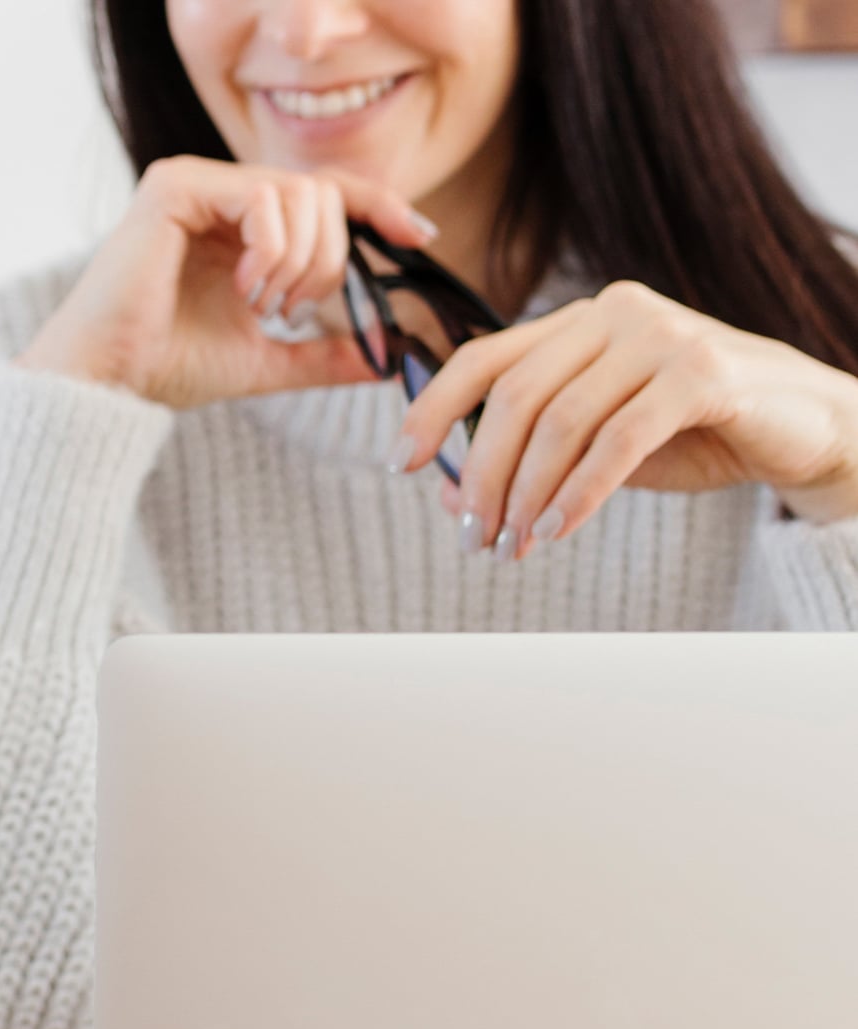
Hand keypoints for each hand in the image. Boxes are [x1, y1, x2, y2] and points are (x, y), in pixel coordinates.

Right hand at [13, 154, 437, 409]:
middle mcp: (219, 193)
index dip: (379, 207)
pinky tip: (243, 290)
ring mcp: (196, 183)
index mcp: (241, 225)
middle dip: (328, 260)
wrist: (108, 384)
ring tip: (264, 306)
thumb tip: (386, 358)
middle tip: (292, 310)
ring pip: (299, 193)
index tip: (420, 238)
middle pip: (322, 193)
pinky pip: (261, 196)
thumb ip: (323, 355)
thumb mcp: (266, 361)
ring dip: (300, 262)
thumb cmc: (169, 369)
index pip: (325, 195)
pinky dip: (271, 250)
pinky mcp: (175, 186)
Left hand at [394, 280, 857, 558]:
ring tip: (513, 547)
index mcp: (577, 321)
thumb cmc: (686, 433)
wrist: (796, 426)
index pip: (482, 357)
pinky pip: (617, 441)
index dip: (432, 409)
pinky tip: (555, 531)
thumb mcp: (592, 447)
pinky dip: (578, 494)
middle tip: (473, 537)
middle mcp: (613, 313)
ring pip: (561, 422)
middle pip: (514, 397)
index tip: (400, 464)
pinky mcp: (700, 373)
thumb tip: (448, 496)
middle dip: (484, 476)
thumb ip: (526, 459)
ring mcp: (659, 335)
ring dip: (526, 495)